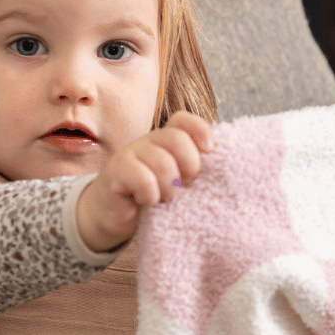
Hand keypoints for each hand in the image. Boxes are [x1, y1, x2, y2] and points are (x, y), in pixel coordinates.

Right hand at [75, 111, 213, 253]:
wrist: (114, 215)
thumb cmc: (150, 195)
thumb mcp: (175, 180)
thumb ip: (191, 168)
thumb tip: (220, 164)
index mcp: (164, 140)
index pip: (182, 120)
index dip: (200, 130)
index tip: (210, 150)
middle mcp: (147, 142)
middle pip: (176, 139)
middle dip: (189, 166)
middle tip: (186, 185)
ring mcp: (129, 154)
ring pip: (163, 163)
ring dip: (169, 188)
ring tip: (164, 198)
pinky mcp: (116, 173)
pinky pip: (144, 180)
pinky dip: (150, 196)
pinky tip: (146, 202)